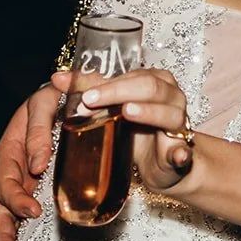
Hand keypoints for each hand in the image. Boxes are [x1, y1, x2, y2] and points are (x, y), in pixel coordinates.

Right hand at [0, 83, 59, 240]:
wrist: (72, 95)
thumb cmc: (58, 94)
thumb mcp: (47, 100)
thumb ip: (41, 126)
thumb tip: (38, 163)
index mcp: (10, 147)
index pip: (7, 176)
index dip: (16, 196)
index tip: (33, 209)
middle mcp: (11, 169)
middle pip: (0, 205)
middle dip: (2, 233)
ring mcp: (20, 183)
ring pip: (4, 217)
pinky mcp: (31, 192)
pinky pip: (17, 218)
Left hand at [51, 66, 194, 191]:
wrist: (161, 164)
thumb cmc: (137, 129)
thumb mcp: (115, 107)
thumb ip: (92, 90)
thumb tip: (57, 78)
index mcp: (155, 80)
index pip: (132, 76)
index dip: (107, 85)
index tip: (83, 96)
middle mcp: (170, 95)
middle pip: (149, 86)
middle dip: (119, 92)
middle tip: (92, 102)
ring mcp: (179, 122)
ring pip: (167, 112)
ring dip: (148, 111)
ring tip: (127, 112)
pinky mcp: (182, 151)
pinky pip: (183, 151)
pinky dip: (180, 152)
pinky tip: (177, 155)